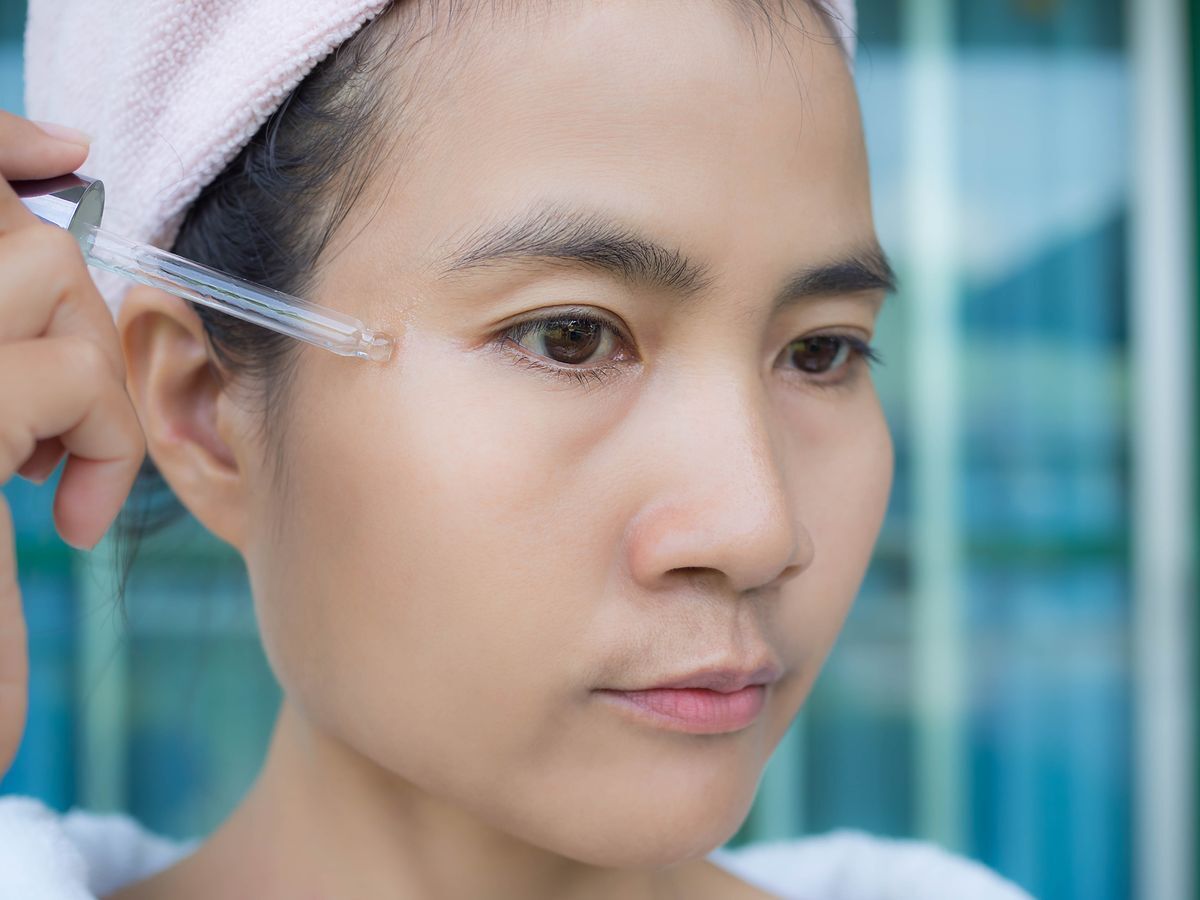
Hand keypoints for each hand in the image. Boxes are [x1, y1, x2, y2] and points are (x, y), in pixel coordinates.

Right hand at [0, 110, 145, 779]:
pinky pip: (66, 372)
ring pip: (41, 272)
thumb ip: (7, 329)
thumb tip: (56, 178)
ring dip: (79, 372)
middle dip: (68, 310)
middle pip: (11, 227)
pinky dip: (99, 444)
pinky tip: (63, 523)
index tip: (61, 148)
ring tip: (45, 470)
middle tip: (59, 421)